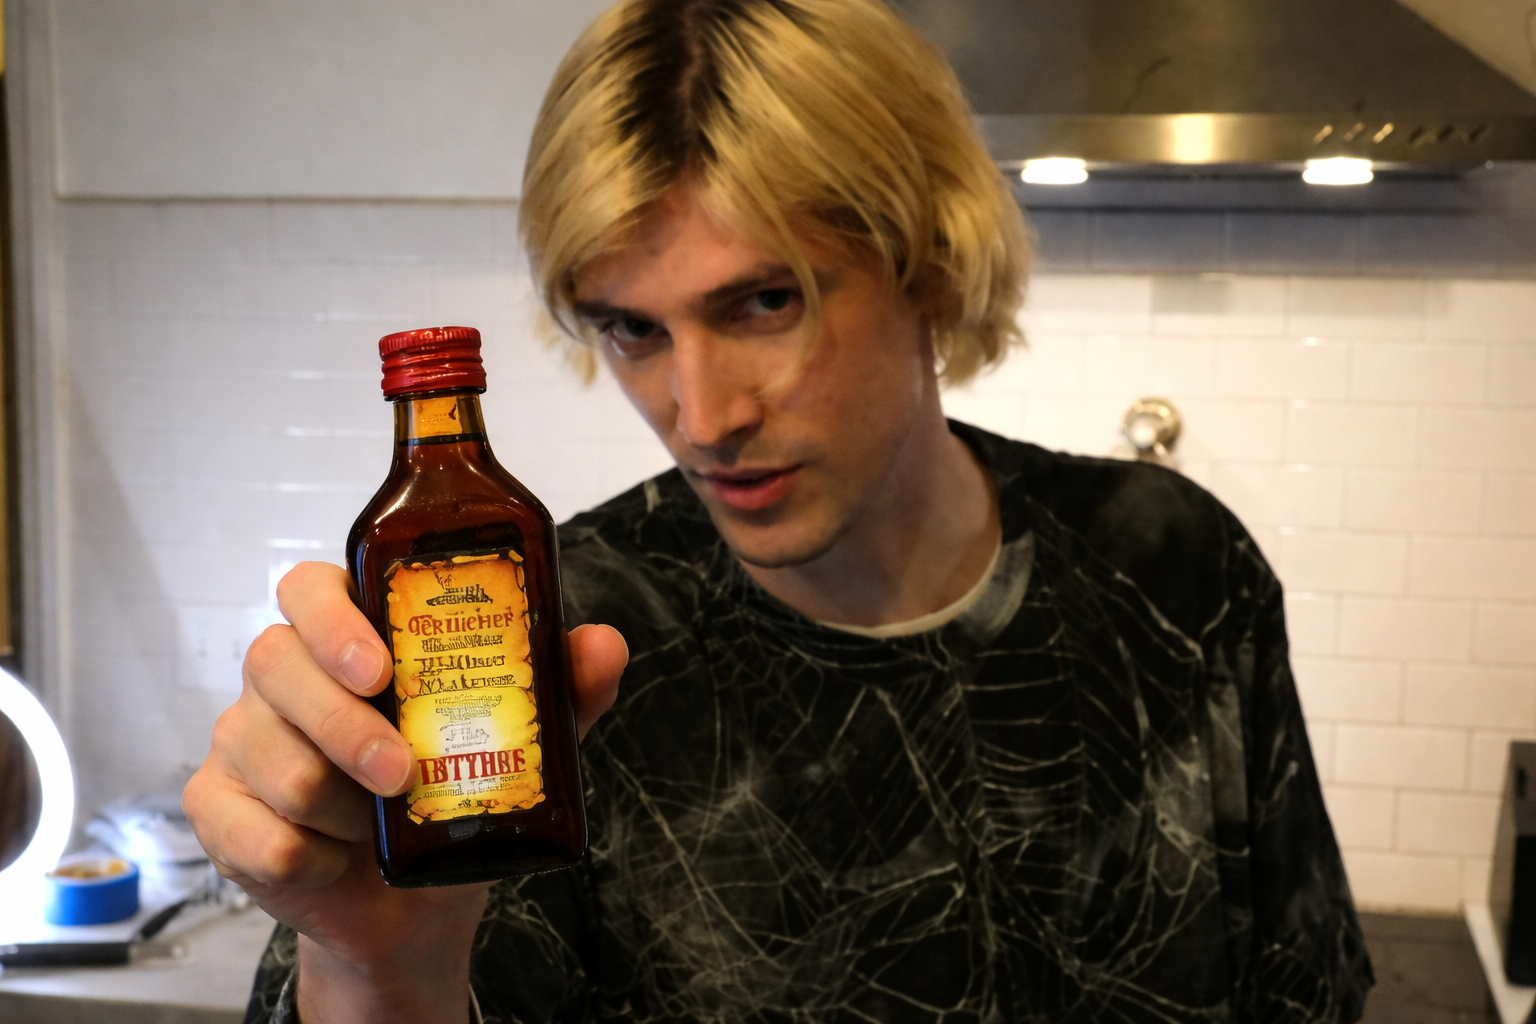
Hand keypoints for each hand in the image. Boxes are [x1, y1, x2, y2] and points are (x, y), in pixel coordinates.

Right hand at [182, 561, 625, 1022]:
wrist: (411, 905)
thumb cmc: (452, 796)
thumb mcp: (519, 740)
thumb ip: (560, 688)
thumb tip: (602, 645)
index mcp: (345, 636)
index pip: (309, 588)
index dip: (334, 619)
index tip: (380, 667)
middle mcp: (282, 675)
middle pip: (277, 664)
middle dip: (345, 726)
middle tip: (401, 772)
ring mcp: (240, 738)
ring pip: (272, 759)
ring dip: (341, 807)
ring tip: (380, 823)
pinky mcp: (217, 807)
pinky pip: (251, 832)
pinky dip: (310, 858)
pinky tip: (339, 860)